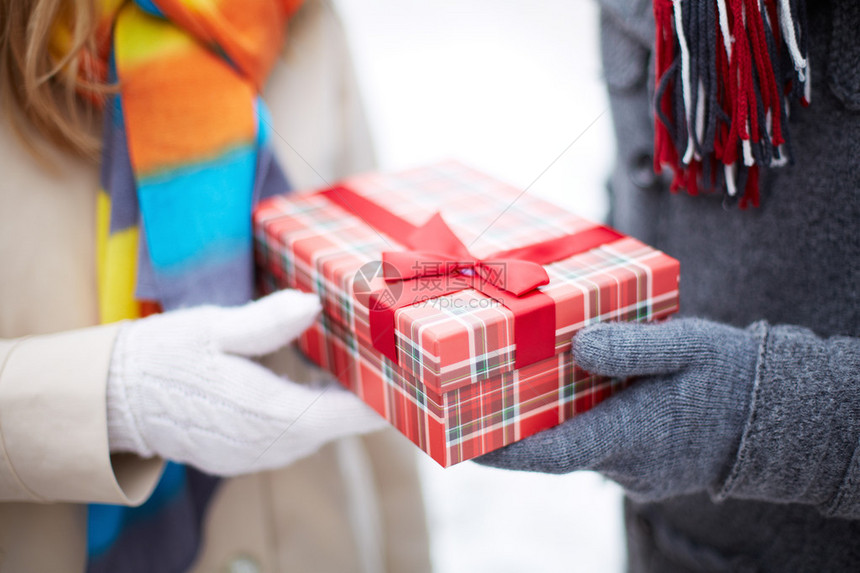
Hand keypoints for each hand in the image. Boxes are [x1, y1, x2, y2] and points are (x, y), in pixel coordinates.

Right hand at [106, 290, 386, 475]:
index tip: (407, 372)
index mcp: (271, 415)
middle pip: (340, 424)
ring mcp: (258, 456)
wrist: (114, 399)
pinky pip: (294, 437)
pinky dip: (310, 412)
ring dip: (337, 403)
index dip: (384, 396)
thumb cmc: (165, 358)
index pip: (349, 415)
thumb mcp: (215, 328)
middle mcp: (271, 446)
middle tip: (386, 355)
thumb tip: (313, 304)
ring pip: (318, 431)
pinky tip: (314, 384)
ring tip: (358, 364)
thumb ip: (268, 322)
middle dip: (365, 394)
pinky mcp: (246, 457)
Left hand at [476, 318, 766, 500]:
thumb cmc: (728, 374)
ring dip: (547, 424)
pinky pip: (598, 446)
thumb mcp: (685, 345)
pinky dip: (576, 424)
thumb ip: (634, 347)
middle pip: (556, 449)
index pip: (554, 453)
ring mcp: (636, 468)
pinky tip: (567, 394)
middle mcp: (627, 461)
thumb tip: (581, 345)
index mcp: (631, 434)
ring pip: (576, 446)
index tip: (465, 445)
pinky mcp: (644, 464)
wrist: (774, 413)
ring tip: (511, 389)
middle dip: (515, 431)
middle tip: (472, 404)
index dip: (506, 452)